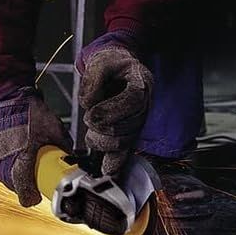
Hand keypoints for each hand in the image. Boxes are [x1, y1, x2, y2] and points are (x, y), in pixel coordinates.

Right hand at [0, 88, 71, 206]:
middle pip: (16, 187)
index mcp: (22, 163)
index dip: (34, 196)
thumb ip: (63, 146)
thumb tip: (70, 157)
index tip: (39, 193)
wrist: (5, 96)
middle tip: (35, 170)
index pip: (26, 195)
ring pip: (5, 178)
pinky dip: (4, 164)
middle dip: (26, 182)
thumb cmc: (29, 111)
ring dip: (14, 173)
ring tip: (23, 158)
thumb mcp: (54, 129)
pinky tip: (12, 151)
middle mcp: (4, 166)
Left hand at [77, 33, 153, 177]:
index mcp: (141, 83)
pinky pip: (126, 151)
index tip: (92, 115)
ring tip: (92, 134)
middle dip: (104, 128)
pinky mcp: (130, 131)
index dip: (112, 111)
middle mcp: (145, 103)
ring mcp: (139, 120)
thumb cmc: (110, 63)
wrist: (118, 67)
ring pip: (126, 140)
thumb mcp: (99, 62)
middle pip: (129, 125)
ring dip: (104, 142)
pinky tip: (107, 172)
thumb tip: (90, 104)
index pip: (133, 101)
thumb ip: (92, 80)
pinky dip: (116, 162)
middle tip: (90, 121)